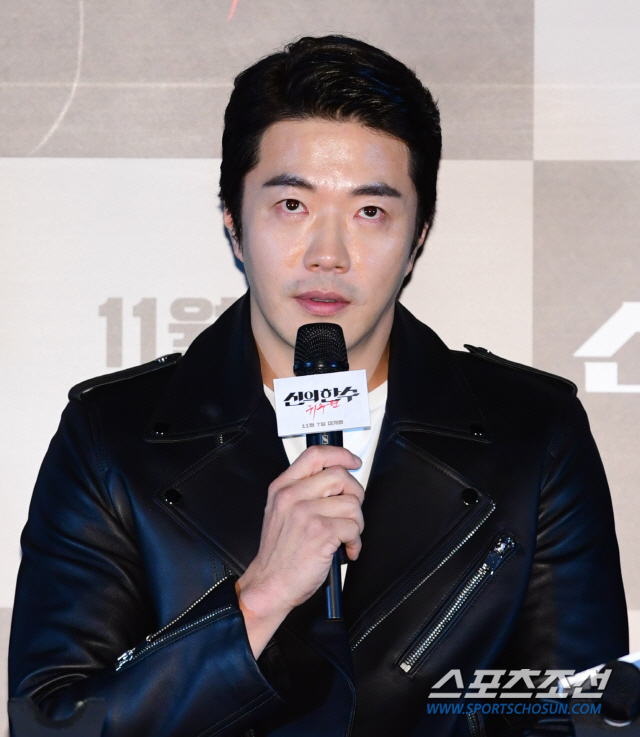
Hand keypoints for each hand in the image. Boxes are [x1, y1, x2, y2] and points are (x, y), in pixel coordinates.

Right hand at [236, 445, 363, 657]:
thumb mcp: (281, 512)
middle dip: (354, 494)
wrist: (270, 585)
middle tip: (351, 511)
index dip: (339, 454)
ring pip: (351, 503)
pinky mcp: (320, 532)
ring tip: (345, 536)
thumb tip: (337, 480)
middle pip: (340, 476)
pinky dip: (355, 542)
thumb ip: (303, 491)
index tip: (352, 461)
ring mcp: (306, 513)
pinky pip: (353, 527)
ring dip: (356, 523)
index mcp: (283, 488)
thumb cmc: (280, 553)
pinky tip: (345, 549)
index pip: (315, 455)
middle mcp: (292, 496)